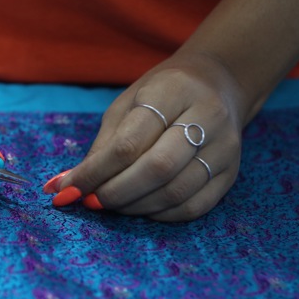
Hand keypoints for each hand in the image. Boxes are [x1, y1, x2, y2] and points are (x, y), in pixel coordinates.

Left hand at [45, 52, 249, 220]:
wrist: (217, 84)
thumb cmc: (162, 95)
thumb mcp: (126, 106)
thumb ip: (102, 146)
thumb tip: (66, 185)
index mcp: (173, 90)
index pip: (129, 142)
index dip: (95, 172)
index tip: (68, 190)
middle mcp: (207, 116)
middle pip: (157, 168)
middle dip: (115, 193)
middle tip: (91, 202)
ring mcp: (225, 146)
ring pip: (176, 191)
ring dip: (135, 207)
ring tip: (112, 205)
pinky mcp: (232, 172)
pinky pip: (195, 206)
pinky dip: (161, 215)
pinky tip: (141, 208)